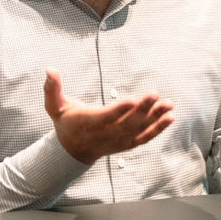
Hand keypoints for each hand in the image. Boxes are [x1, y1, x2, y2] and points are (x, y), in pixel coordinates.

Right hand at [43, 69, 174, 164]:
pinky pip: (144, 137)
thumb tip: (49, 69)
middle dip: (142, 109)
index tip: (132, 100)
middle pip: (126, 123)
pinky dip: (158, 128)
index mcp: (88, 123)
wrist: (73, 150)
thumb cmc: (66, 123)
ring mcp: (118, 140)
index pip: (105, 118)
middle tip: (156, 94)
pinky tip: (170, 117)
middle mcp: (105, 134)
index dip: (118, 110)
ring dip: (155, 118)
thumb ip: (52, 89)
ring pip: (138, 130)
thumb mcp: (54, 107)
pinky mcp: (127, 143)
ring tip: (169, 105)